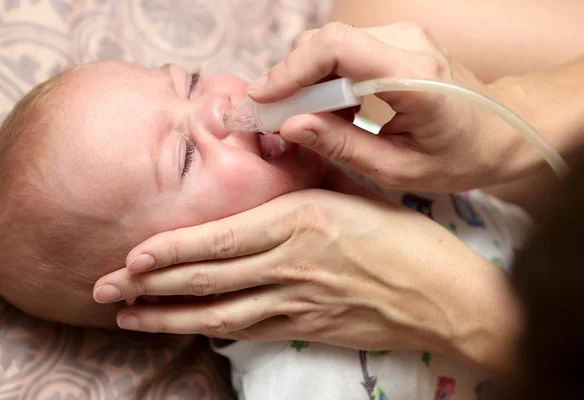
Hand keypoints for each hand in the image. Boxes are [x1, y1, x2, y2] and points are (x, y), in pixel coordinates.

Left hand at [93, 188, 519, 373]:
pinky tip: (184, 329)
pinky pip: (246, 329)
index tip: (130, 257)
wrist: (443, 295)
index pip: (219, 238)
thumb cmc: (404, 236)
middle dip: (148, 287)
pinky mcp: (305, 327)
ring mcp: (296, 301)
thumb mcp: (355, 191)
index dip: (170, 250)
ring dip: (167, 316)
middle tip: (102, 292)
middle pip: (206, 278)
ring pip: (217, 311)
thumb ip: (306, 181)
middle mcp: (290, 262)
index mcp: (300, 219)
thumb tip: (271, 159)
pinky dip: (209, 329)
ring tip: (127, 319)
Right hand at [248, 22, 532, 191]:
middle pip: (326, 42)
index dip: (290, 70)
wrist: (503, 129)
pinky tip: (325, 110)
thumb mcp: (399, 169)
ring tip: (300, 119)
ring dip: (304, 80)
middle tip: (272, 119)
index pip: (337, 49)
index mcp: (414, 77)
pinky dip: (323, 79)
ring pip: (329, 45)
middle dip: (290, 79)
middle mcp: (407, 43)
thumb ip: (343, 147)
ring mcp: (402, 36)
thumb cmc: (459, 157)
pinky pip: (344, 51)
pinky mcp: (395, 40)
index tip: (262, 100)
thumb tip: (290, 125)